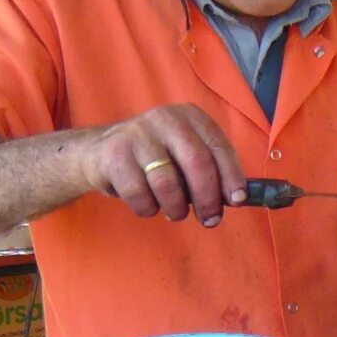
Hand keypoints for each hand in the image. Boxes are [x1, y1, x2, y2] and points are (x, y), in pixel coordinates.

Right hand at [87, 104, 246, 225]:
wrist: (98, 152)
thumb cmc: (154, 159)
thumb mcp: (184, 154)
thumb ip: (210, 169)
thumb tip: (238, 198)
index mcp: (190, 117)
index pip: (219, 146)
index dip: (232, 176)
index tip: (238, 201)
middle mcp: (166, 118)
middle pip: (197, 163)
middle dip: (208, 198)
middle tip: (210, 220)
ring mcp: (138, 134)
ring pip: (167, 183)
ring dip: (176, 208)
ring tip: (175, 212)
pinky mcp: (114, 154)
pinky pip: (138, 193)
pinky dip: (147, 208)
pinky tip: (147, 204)